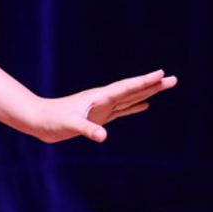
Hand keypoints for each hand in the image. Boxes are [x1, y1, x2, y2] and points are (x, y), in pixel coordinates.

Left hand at [22, 70, 175, 143]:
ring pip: (131, 98)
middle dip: (153, 84)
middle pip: (133, 90)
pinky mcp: (99, 116)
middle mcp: (103, 99)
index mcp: (100, 98)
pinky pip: (123, 110)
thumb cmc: (52, 121)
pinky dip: (135, 107)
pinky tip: (145, 105)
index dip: (144, 82)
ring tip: (165, 86)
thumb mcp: (70, 125)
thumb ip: (87, 130)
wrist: (38, 120)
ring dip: (148, 92)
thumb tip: (103, 137)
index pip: (127, 88)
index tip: (162, 75)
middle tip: (174, 79)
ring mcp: (102, 107)